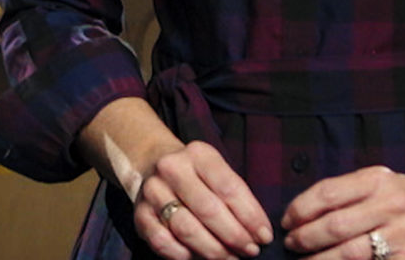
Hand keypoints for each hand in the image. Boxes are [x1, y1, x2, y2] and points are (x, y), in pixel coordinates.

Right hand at [118, 133, 269, 258]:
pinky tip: (198, 258)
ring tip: (230, 258)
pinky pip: (162, 241)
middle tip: (250, 251)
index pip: (229, 188)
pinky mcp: (139, 214)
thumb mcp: (217, 172)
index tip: (264, 236)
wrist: (152, 164)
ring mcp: (153, 191)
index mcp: (198, 154)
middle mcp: (172, 168)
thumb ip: (236, 197)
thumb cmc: (197, 175)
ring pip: (186, 228)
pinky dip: (183, 255)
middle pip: (208, 210)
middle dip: (235, 236)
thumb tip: (259, 233)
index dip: (251, 216)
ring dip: (213, 250)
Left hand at [278, 167, 404, 258]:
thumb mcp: (381, 181)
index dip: (300, 209)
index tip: (287, 221)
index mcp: (378, 181)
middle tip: (291, 244)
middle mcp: (392, 206)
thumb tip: (301, 214)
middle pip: (335, 226)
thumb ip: (346, 193)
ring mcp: (404, 236)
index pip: (328, 193)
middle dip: (305, 239)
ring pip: (350, 254)